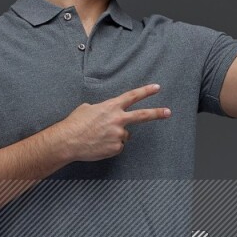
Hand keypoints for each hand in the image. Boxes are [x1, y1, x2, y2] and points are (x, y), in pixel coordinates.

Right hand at [55, 83, 171, 162]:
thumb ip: (102, 109)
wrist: (69, 141)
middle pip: (142, 115)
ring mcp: (119, 134)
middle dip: (157, 113)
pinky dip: (110, 146)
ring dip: (115, 136)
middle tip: (168, 112)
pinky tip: (99, 144)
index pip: (132, 96)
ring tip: (99, 137)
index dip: (146, 91)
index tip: (157, 88)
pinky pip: (118, 146)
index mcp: (111, 106)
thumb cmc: (75, 123)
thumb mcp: (87, 108)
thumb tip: (105, 115)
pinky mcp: (116, 148)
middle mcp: (118, 119)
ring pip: (124, 135)